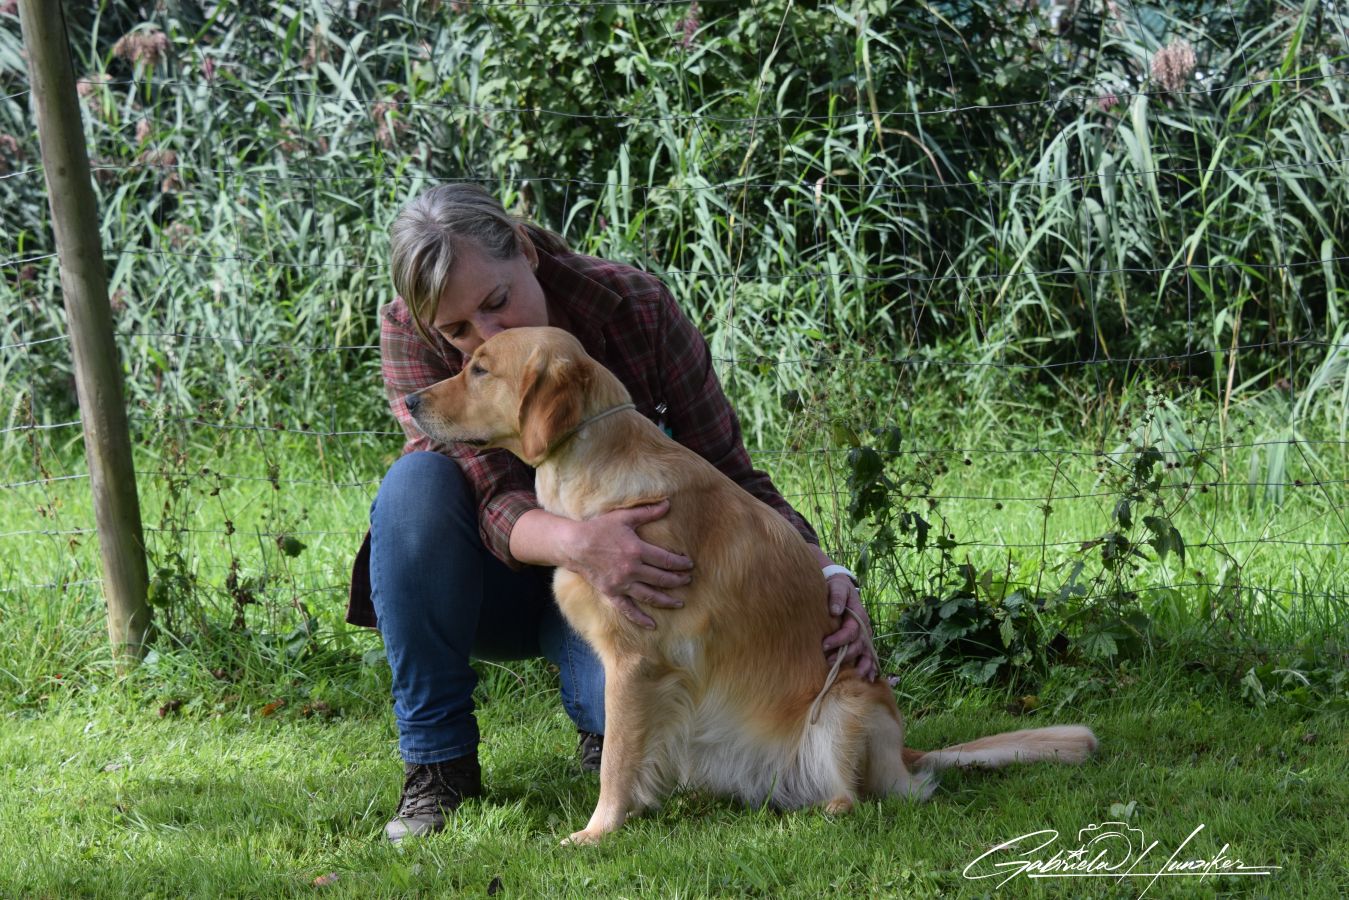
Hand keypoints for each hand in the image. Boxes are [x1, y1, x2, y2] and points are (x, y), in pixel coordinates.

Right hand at [563, 499, 692, 628]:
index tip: (689, 565)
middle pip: (661, 578)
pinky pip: (627, 609)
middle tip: (689, 581)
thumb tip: (668, 503)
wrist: (574, 545)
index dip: (680, 564)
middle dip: (678, 580)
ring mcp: (621, 584)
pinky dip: (640, 618)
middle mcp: (632, 570)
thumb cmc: (599, 528)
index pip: (666, 560)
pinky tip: (652, 625)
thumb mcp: (624, 517)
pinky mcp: (611, 593)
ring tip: (680, 602)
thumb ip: (647, 512)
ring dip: (667, 600)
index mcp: (637, 551)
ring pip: (649, 596)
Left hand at [820, 568, 878, 681]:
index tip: (823, 645)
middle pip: (858, 646)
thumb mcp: (837, 586)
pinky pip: (869, 656)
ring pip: (867, 653)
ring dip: (862, 666)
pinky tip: (869, 679)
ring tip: (856, 677)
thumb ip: (836, 596)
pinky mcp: (863, 641)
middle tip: (829, 662)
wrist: (841, 587)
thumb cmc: (837, 587)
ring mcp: (865, 636)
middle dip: (845, 656)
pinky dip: (871, 667)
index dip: (838, 640)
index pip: (850, 632)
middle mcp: (864, 628)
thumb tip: (835, 611)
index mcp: (858, 615)